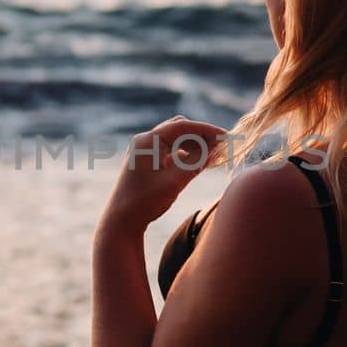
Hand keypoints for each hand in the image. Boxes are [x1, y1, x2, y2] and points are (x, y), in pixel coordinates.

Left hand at [98, 116, 226, 233]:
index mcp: (148, 141)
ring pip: (175, 141)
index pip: (182, 126)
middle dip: (201, 136)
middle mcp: (145, 141)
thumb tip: (214, 149)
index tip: (225, 135)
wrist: (121, 221)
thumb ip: (196, 163)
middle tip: (222, 145)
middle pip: (179, 130)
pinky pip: (169, 151)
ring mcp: (144, 151)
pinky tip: (197, 162)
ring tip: (213, 155)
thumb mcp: (175, 181)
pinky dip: (184, 154)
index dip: (206, 129)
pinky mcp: (145, 162)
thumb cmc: (145, 201)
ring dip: (194, 145)